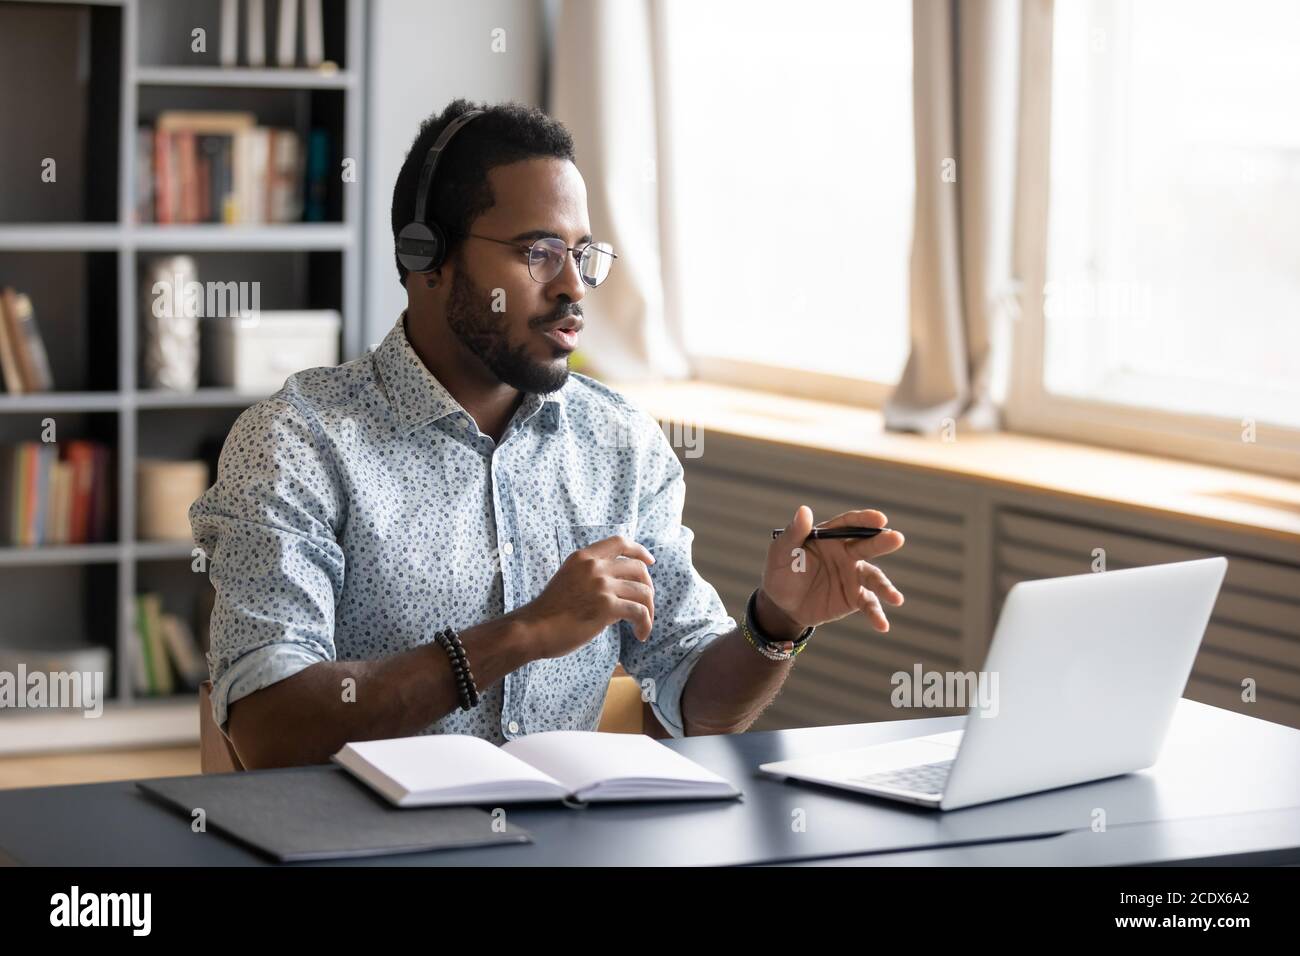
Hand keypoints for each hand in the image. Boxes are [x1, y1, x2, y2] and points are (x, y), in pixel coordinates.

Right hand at [516, 536, 656, 658]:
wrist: (532, 629)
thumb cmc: (549, 612)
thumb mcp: (568, 579)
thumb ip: (590, 576)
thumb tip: (618, 587)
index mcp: (583, 557)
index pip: (620, 542)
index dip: (639, 551)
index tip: (649, 562)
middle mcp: (594, 566)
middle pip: (638, 568)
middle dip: (648, 587)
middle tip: (646, 605)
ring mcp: (601, 585)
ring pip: (643, 591)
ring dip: (649, 610)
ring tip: (643, 625)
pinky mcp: (606, 606)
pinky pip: (639, 612)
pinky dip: (645, 624)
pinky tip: (640, 634)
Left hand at [761, 506, 905, 632]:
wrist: (782, 606)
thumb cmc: (780, 573)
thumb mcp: (781, 553)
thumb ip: (794, 533)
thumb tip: (804, 510)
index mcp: (830, 537)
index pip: (849, 524)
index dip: (864, 520)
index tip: (880, 518)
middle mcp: (847, 553)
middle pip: (867, 546)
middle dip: (882, 542)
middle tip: (897, 538)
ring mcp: (853, 576)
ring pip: (874, 577)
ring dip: (886, 587)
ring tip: (896, 599)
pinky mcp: (855, 598)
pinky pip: (869, 604)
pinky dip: (877, 614)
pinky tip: (882, 626)